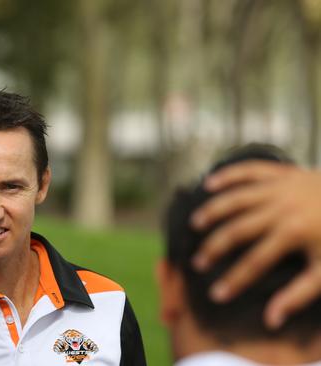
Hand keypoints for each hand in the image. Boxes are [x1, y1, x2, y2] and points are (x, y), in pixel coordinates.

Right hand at [189, 161, 320, 328]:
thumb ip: (298, 295)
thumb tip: (271, 321)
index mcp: (294, 232)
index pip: (256, 262)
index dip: (234, 280)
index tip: (216, 295)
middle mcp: (282, 207)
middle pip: (238, 229)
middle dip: (215, 247)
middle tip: (197, 263)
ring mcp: (280, 187)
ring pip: (236, 198)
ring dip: (213, 210)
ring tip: (194, 224)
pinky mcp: (281, 173)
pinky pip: (248, 170)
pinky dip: (227, 175)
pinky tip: (208, 184)